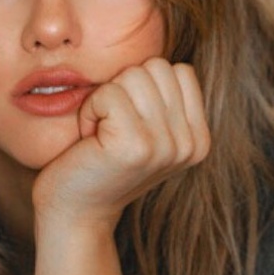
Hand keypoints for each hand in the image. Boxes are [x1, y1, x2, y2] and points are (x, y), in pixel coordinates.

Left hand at [31, 57, 210, 232]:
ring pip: (133, 76)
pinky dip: (90, 110)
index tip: (129, 123)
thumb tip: (160, 61)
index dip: (143, 87)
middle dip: (124, 89)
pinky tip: (90, 140)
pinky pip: (109, 92)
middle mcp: (190, 143)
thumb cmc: (101, 162)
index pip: (179, 70)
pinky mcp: (135, 145)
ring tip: (102, 134)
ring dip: (105, 99)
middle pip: (156, 68)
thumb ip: (163, 101)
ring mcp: (166, 145)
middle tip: (111, 129)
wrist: (75, 213)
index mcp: (199, 139)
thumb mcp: (146, 131)